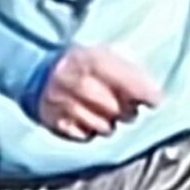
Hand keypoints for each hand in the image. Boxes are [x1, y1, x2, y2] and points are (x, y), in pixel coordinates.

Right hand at [34, 43, 163, 141]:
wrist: (34, 68)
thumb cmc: (80, 63)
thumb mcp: (103, 53)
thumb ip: (128, 71)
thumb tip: (154, 96)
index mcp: (92, 59)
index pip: (132, 85)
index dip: (148, 95)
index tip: (153, 99)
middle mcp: (76, 81)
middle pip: (119, 110)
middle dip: (127, 110)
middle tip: (123, 104)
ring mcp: (62, 103)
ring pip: (104, 127)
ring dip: (109, 122)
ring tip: (104, 111)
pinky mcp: (54, 121)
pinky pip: (85, 136)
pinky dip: (90, 130)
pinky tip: (87, 117)